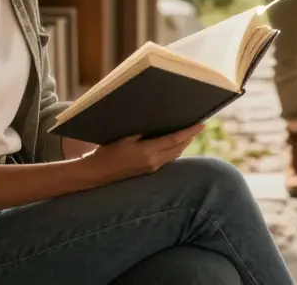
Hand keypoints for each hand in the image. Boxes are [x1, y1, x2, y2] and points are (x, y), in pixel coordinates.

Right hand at [80, 123, 203, 186]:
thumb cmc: (107, 153)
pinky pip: (167, 160)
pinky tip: (175, 145)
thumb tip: (158, 123)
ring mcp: (151, 168)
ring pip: (174, 155)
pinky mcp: (148, 172)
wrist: (95, 174)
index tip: (201, 125)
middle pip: (178, 148)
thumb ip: (142, 132)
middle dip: (189, 137)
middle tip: (198, 126)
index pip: (175, 140)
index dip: (189, 132)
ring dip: (183, 144)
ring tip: (189, 133)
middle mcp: (153, 162)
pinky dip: (174, 151)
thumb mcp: (123, 138)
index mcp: (147, 151)